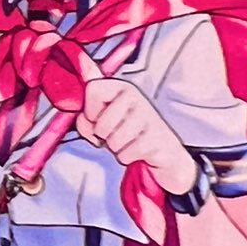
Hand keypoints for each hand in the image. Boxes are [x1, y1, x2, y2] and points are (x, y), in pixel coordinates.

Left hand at [77, 78, 196, 192]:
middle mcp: (135, 96)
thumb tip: (83, 111)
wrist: (163, 152)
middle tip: (114, 134)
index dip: (89, 111)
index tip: (96, 119)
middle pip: (101, 122)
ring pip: (113, 140)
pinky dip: (127, 158)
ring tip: (126, 142)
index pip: (92, 89)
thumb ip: (85, 116)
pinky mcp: (157, 137)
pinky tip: (136, 151)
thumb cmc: (129, 134)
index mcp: (121, 87)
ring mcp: (148, 115)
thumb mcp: (102, 122)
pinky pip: (126, 154)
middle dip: (103, 136)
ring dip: (116, 148)